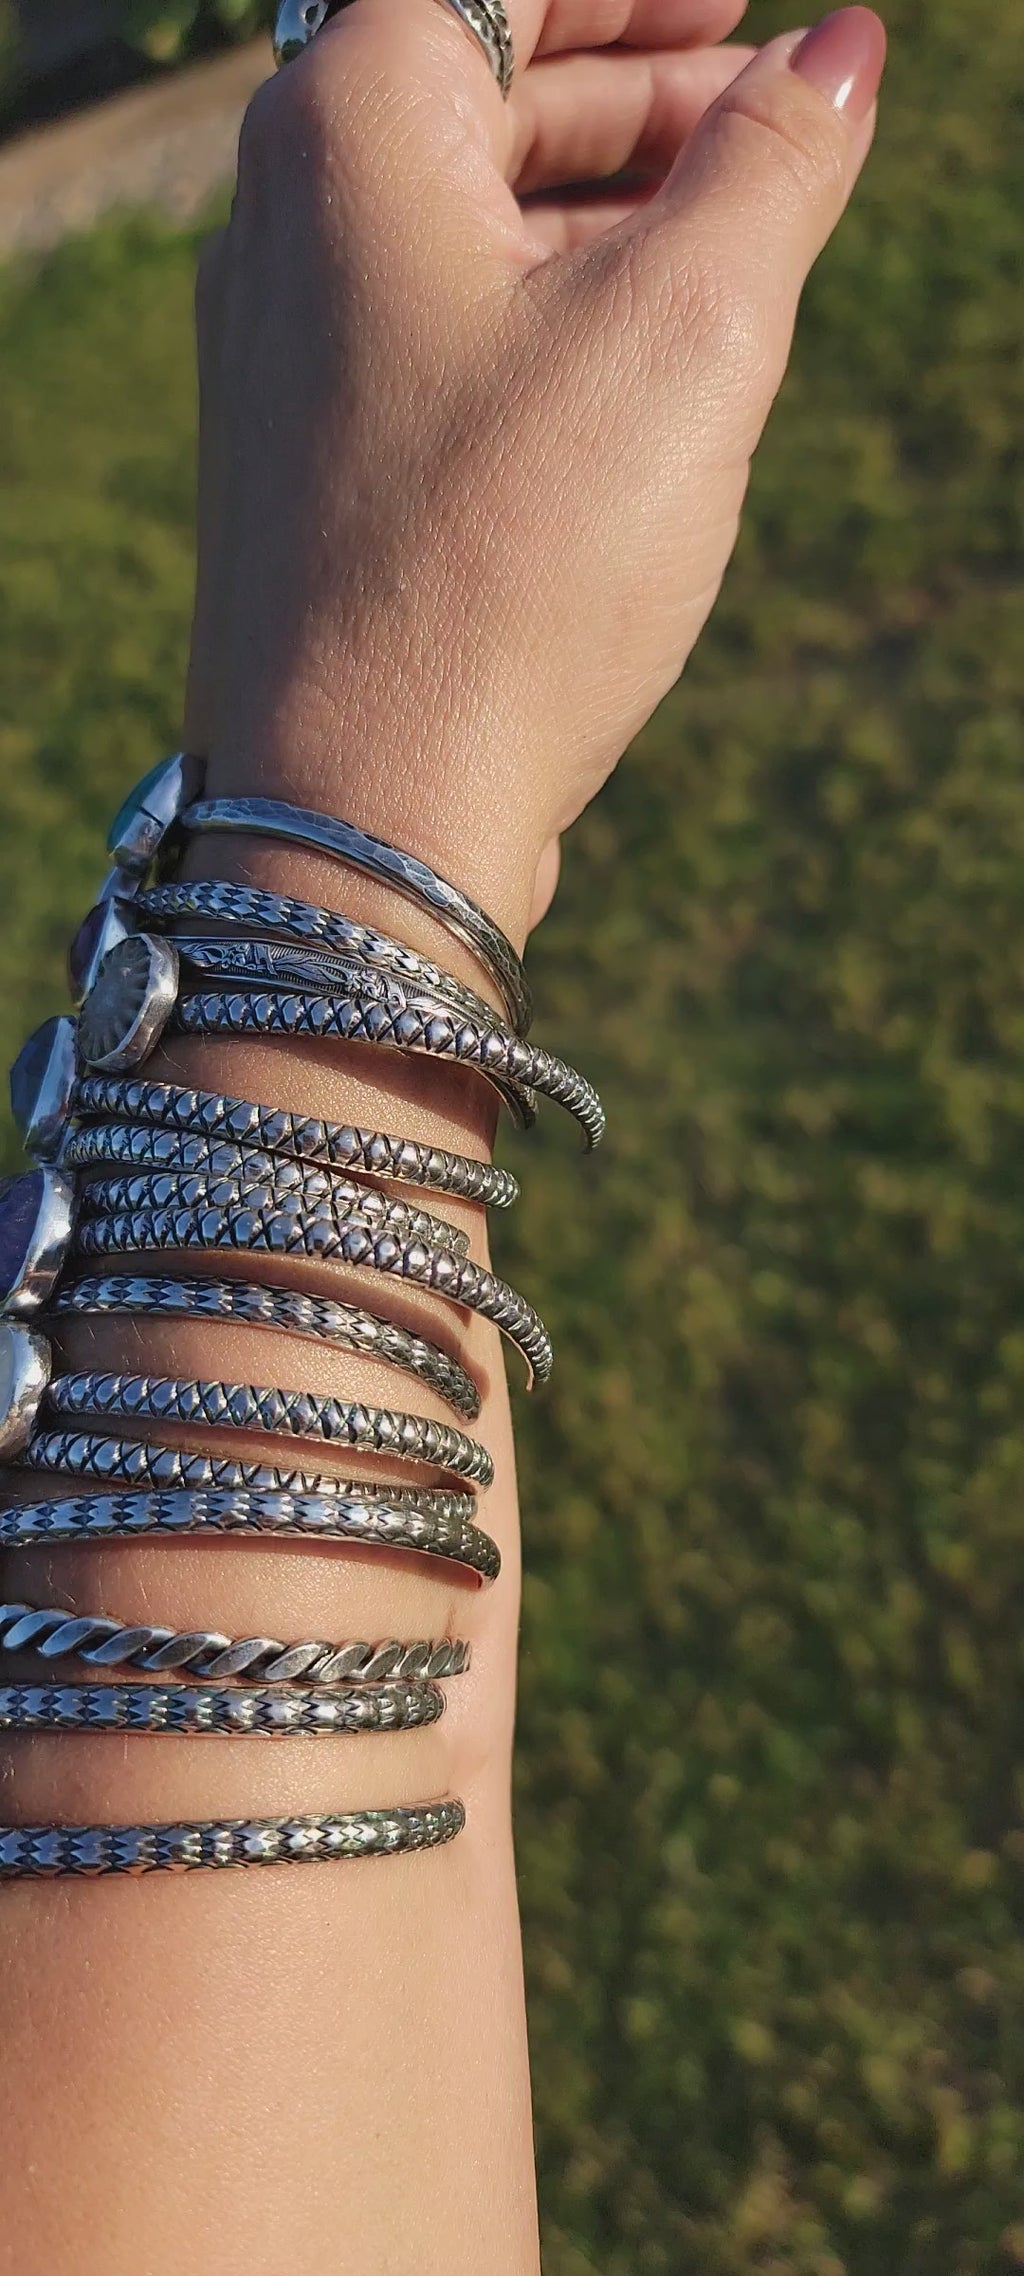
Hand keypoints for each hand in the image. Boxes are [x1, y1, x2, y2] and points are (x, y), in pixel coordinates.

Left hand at [186, 1, 885, 935]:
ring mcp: (286, 356)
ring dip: (601, 200)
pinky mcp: (312, 467)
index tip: (751, 4)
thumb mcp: (687, 335)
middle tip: (768, 99)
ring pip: (462, 217)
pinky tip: (635, 362)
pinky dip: (544, 306)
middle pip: (478, 87)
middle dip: (635, 85)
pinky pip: (439, 329)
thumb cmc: (511, 565)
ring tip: (730, 226)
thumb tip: (838, 56)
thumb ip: (772, 165)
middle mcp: (283, 224)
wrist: (366, 815)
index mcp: (350, 130)